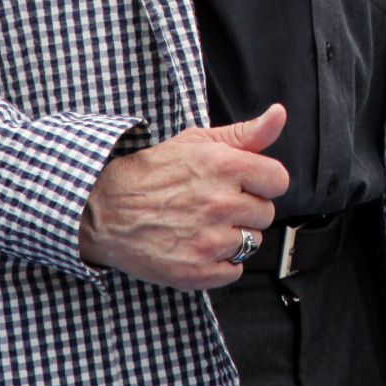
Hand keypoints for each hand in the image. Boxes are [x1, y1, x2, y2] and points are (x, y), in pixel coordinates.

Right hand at [78, 103, 289, 290]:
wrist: (105, 210)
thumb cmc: (154, 173)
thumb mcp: (198, 141)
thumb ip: (246, 133)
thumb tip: (279, 114)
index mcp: (224, 166)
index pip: (278, 180)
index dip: (263, 182)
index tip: (244, 183)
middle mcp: (220, 203)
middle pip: (265, 213)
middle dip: (245, 209)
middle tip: (214, 204)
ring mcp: (208, 240)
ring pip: (252, 243)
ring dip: (233, 236)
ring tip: (203, 225)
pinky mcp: (196, 272)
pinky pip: (234, 271)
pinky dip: (220, 263)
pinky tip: (198, 247)